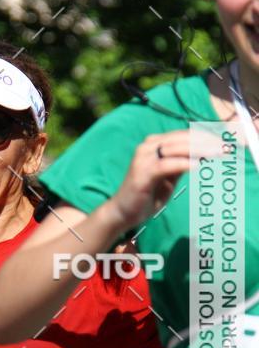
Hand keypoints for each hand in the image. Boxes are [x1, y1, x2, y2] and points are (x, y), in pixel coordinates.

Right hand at [109, 130, 223, 230]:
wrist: (122, 212)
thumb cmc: (146, 196)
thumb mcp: (168, 178)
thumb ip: (181, 165)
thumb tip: (201, 155)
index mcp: (154, 144)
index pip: (183, 135)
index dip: (204, 138)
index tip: (222, 144)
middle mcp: (148, 146)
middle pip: (182, 138)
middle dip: (205, 142)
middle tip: (224, 148)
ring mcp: (144, 158)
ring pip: (176, 148)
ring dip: (198, 150)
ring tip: (216, 153)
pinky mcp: (142, 172)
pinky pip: (167, 165)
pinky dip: (184, 164)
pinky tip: (198, 165)